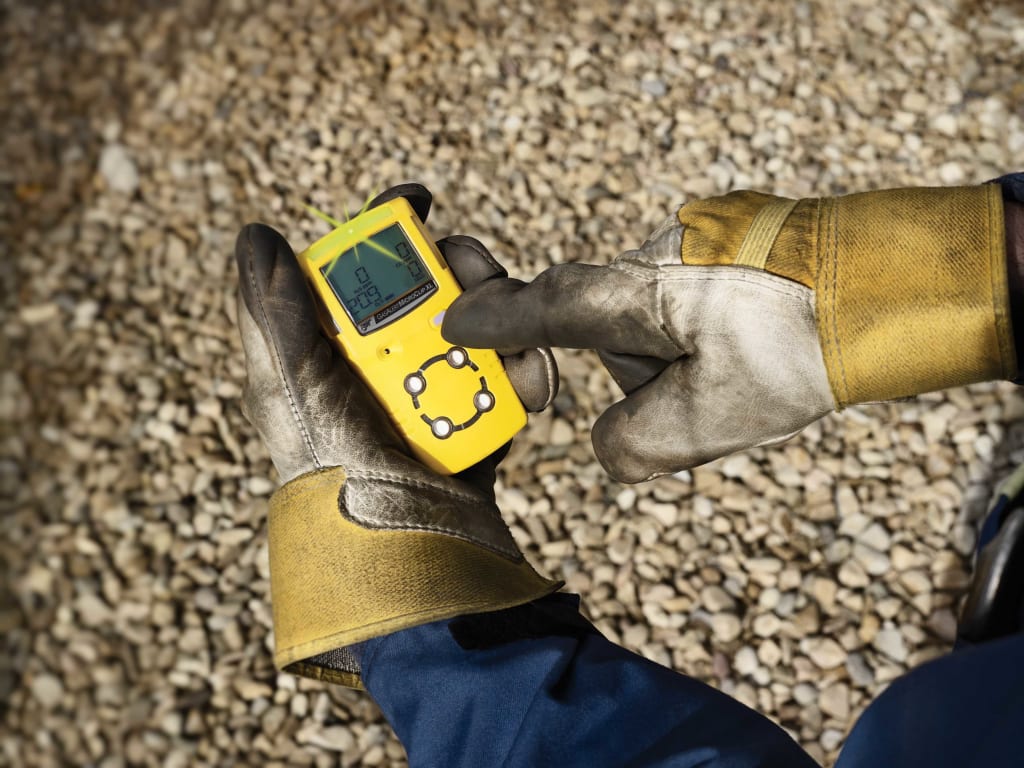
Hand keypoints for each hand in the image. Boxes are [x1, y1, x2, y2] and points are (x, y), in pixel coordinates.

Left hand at [235, 185, 558, 687]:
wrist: (407, 567)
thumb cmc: (335, 482)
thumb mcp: (293, 394)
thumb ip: (274, 315)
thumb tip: (255, 234)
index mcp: (329, 354)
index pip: (356, 268)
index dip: (385, 226)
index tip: (420, 201)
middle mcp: (380, 369)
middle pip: (430, 285)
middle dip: (462, 271)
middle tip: (480, 275)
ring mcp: (431, 397)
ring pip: (480, 325)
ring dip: (505, 323)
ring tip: (516, 345)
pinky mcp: (474, 426)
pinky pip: (508, 382)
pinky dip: (525, 378)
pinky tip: (533, 386)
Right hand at [443, 185, 1015, 481]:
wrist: (886, 289)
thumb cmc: (801, 352)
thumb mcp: (709, 421)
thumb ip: (633, 444)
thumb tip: (610, 447)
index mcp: (638, 294)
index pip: (546, 307)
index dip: (493, 320)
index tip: (450, 323)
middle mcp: (654, 257)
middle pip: (603, 326)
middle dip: (636, 373)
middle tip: (695, 402)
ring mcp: (691, 242)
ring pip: (648, 317)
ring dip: (675, 360)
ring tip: (745, 380)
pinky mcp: (724, 243)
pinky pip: (684, 299)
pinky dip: (700, 336)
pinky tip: (751, 355)